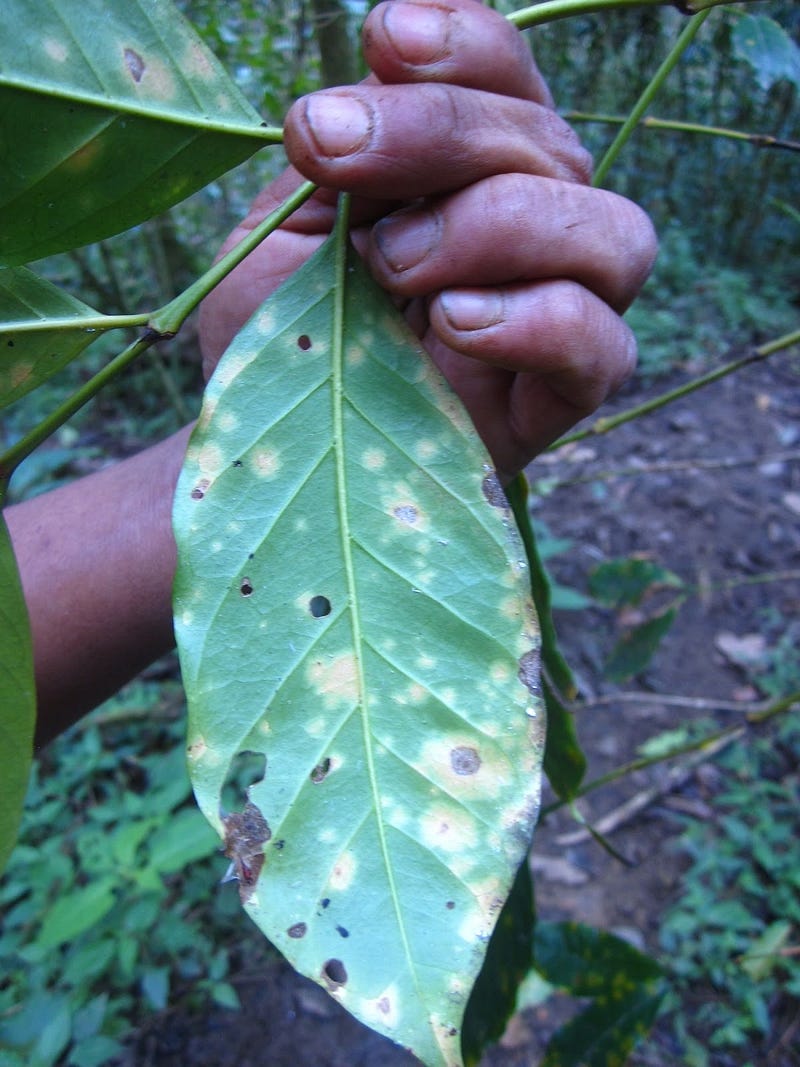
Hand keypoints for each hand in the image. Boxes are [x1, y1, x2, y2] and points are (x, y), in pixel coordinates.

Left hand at [200, 0, 656, 481]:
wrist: (272, 453)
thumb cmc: (281, 335)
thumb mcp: (286, 230)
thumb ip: (345, 156)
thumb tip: (385, 58)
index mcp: (469, 170)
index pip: (508, 76)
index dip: (465, 41)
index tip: (382, 37)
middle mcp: (533, 227)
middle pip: (553, 142)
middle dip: (440, 133)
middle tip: (332, 155)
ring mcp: (560, 313)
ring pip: (614, 232)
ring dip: (499, 225)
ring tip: (392, 265)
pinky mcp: (560, 399)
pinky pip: (604, 346)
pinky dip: (540, 322)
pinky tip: (451, 323)